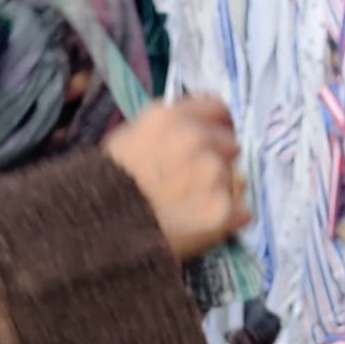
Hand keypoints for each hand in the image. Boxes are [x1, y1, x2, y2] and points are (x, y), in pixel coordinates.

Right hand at [103, 97, 250, 260]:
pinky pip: (242, 213)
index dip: (218, 126)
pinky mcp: (223, 210)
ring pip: (236, 179)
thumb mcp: (127, 140)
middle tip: (195, 182)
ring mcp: (213, 175)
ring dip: (221, 191)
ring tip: (192, 208)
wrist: (102, 234)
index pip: (218, 109)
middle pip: (230, 144)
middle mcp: (197, 140)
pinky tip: (204, 226)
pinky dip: (229, 220)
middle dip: (218, 160)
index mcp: (170, 119)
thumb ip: (164, 130)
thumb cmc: (106, 188)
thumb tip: (189, 130)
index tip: (215, 139)